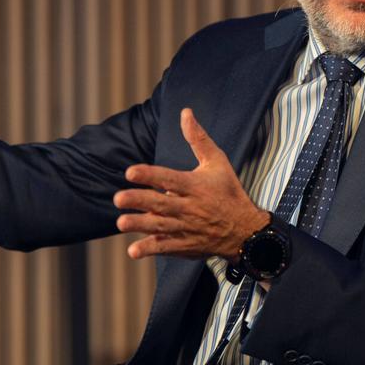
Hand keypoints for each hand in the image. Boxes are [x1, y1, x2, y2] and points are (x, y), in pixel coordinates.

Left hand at [115, 108, 268, 260]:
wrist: (246, 230)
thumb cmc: (229, 191)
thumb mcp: (217, 162)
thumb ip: (198, 139)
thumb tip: (185, 113)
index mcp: (195, 186)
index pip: (169, 178)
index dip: (149, 175)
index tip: (130, 172)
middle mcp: (190, 207)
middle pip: (161, 204)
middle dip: (139, 201)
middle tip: (118, 199)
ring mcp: (188, 228)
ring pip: (161, 227)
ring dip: (140, 225)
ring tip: (121, 222)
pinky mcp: (187, 244)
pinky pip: (167, 248)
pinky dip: (151, 249)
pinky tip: (133, 251)